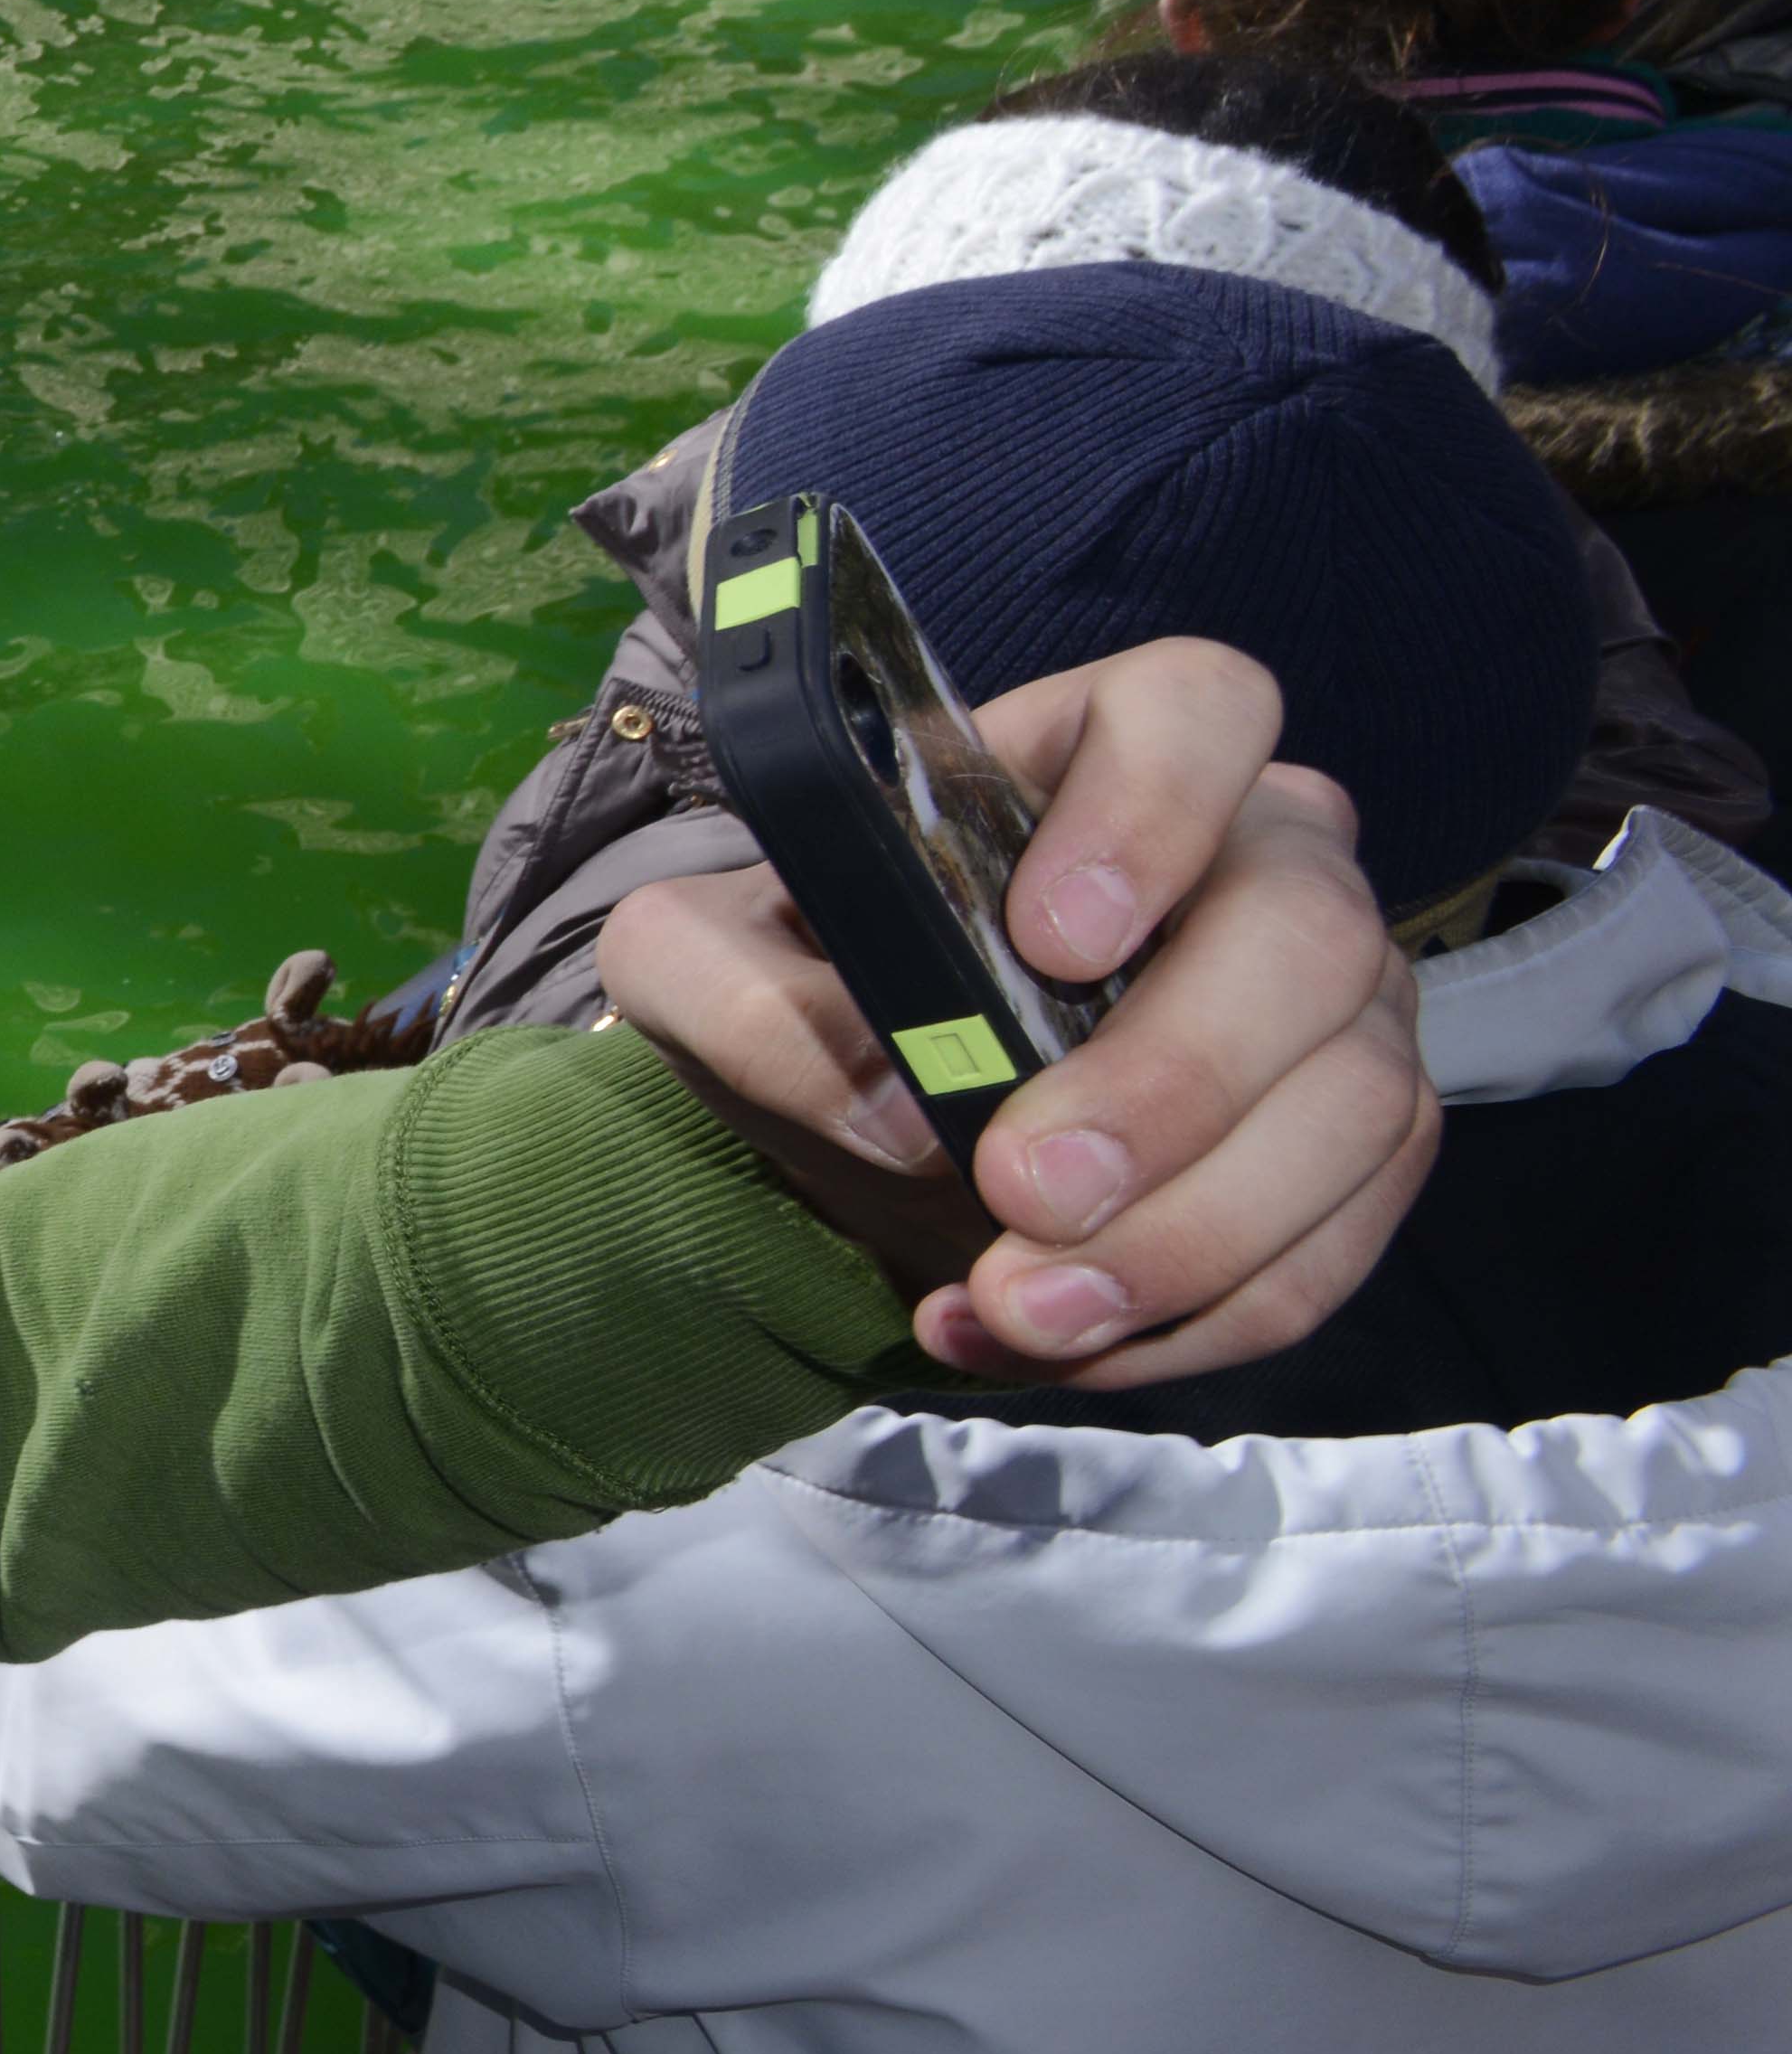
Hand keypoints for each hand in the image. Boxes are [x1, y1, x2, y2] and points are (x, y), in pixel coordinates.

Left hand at [597, 638, 1434, 1383]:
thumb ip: (740, 1000)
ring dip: (1190, 1238)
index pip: (1199, 709)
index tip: (1051, 941)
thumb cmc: (800, 995)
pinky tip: (1059, 1344)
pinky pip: (1335, 1246)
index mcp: (1103, 757)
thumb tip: (892, 1108)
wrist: (852, 1128)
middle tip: (1020, 1191)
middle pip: (1312, 933)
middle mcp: (1260, 863)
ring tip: (1019, 1308)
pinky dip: (1203, 1320)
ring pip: (1357, 1104)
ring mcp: (1333, 1011)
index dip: (1154, 810)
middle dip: (1174, 1084)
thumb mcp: (695, 972)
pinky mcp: (1351, 1158)